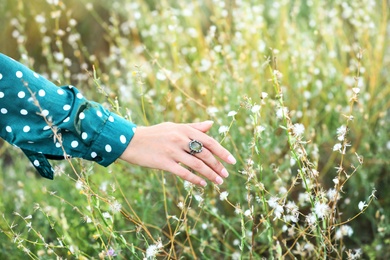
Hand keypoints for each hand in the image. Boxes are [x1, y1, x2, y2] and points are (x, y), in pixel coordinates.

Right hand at [119, 121, 235, 185]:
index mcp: (184, 129)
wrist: (130, 141)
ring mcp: (172, 151)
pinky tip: (202, 184)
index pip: (209, 141)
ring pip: (197, 165)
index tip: (232, 161)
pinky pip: (184, 173)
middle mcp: (180, 139)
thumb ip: (194, 127)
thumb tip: (212, 124)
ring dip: (210, 175)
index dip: (222, 152)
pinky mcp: (164, 163)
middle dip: (218, 166)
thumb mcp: (174, 126)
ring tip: (219, 182)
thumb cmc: (155, 133)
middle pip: (205, 154)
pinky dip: (195, 179)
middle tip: (226, 175)